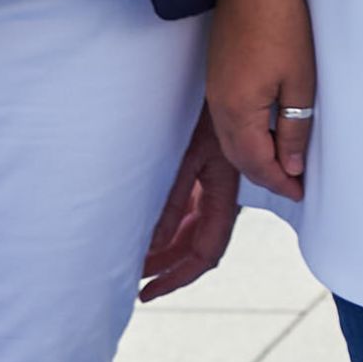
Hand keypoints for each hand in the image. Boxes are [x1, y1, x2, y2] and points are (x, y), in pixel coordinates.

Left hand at [137, 118, 239, 299]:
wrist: (228, 69)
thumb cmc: (207, 108)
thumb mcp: (186, 156)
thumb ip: (172, 201)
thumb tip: (153, 245)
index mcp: (223, 194)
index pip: (206, 252)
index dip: (178, 277)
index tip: (147, 292)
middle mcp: (222, 193)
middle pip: (198, 244)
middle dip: (168, 266)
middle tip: (134, 280)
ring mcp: (214, 182)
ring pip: (194, 228)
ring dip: (168, 247)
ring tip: (136, 258)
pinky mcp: (205, 168)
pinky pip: (190, 208)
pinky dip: (170, 224)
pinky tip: (150, 225)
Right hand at [205, 0, 317, 201]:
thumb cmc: (283, 24)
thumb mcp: (301, 81)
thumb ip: (295, 127)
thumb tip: (292, 165)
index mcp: (239, 111)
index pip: (257, 163)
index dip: (280, 181)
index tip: (301, 192)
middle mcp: (219, 105)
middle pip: (239, 156)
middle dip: (265, 174)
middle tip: (294, 183)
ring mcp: (215, 89)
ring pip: (231, 140)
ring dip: (255, 156)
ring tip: (283, 162)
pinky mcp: (217, 74)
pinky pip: (228, 119)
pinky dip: (246, 135)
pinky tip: (266, 130)